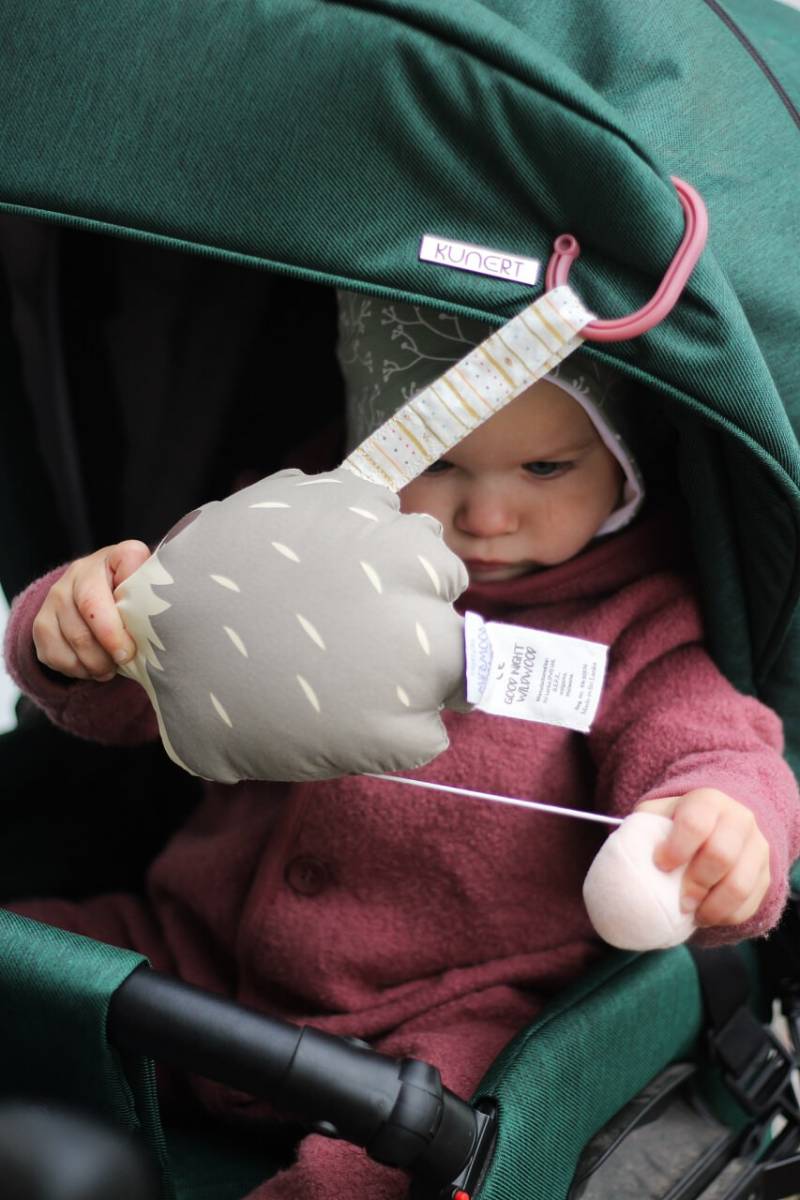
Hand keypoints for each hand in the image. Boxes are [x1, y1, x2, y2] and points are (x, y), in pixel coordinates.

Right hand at [32, 541, 150, 680]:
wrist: (95, 594)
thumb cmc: (131, 596)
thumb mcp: (148, 589)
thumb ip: (154, 597)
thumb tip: (163, 626)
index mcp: (114, 557)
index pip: (123, 571)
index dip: (124, 615)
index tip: (137, 641)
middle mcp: (80, 571)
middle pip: (90, 611)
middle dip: (109, 644)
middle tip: (126, 660)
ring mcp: (56, 595)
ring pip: (72, 637)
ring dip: (94, 662)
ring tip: (110, 669)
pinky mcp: (41, 621)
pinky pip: (54, 653)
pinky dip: (76, 669)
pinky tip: (92, 669)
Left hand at [636, 789, 769, 927]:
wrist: (718, 822)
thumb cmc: (677, 822)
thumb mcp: (658, 814)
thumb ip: (641, 829)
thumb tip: (622, 853)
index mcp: (708, 800)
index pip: (696, 823)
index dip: (677, 847)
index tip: (660, 865)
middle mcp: (739, 820)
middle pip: (721, 855)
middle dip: (696, 883)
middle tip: (679, 900)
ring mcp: (757, 847)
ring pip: (740, 884)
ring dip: (713, 907)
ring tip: (692, 914)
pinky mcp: (766, 874)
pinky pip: (751, 903)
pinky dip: (727, 916)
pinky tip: (707, 916)